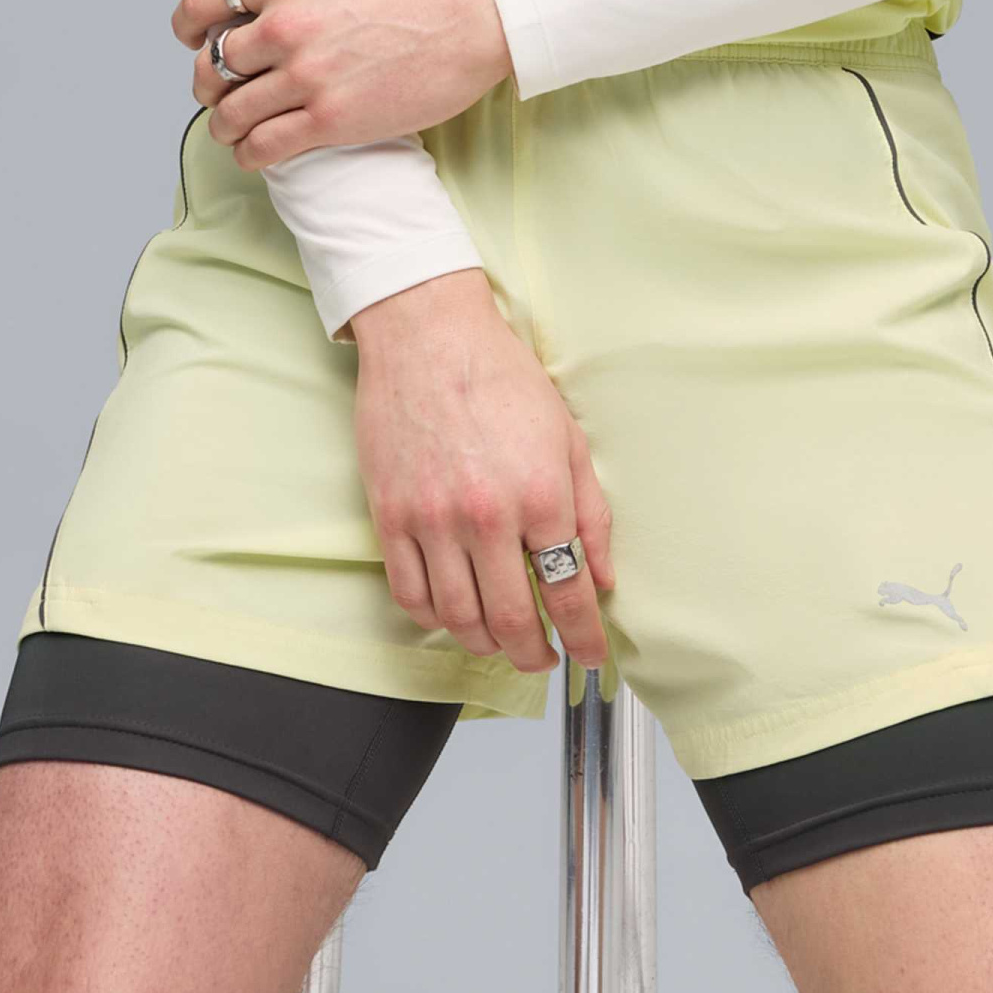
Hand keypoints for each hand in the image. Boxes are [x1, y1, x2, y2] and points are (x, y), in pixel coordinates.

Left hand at [174, 0, 515, 171]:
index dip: (186, 23)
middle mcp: (286, 26)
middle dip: (207, 75)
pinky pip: (264, 147)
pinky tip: (255, 147)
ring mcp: (308, 77)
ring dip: (224, 119)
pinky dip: (249, 152)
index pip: (199, 3)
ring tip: (233, 120)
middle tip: (218, 82)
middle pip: (210, 62)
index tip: (192, 34)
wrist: (484, 13)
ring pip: (230, 111)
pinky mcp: (333, 120)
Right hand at [349, 269, 617, 675]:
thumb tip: (601, 576)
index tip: (588, 654)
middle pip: (512, 620)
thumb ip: (591, 511)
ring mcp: (432, 520)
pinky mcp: (390, 516)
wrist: (428, 333)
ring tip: (500, 642)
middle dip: (533, 654)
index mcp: (540, 494)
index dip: (584, 636)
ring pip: (459, 618)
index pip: (569, 593)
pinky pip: (410, 593)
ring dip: (484, 644)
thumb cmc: (501, 376)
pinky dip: (434, 618)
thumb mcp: (568, 436)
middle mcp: (486, 516)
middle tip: (543, 659)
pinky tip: (453, 614)